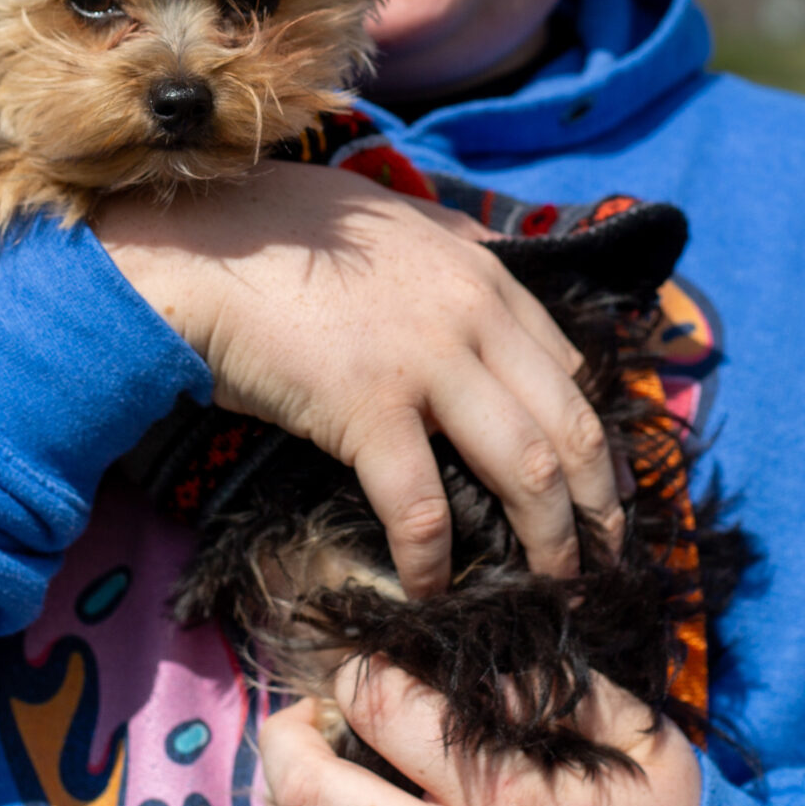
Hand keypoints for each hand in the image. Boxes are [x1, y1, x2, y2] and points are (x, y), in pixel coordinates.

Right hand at [94, 160, 621, 595]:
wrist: (200, 252)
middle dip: (598, 504)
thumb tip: (486, 251)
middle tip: (604, 558)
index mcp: (482, 275)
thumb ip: (448, 238)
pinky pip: (422, 504)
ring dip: (548, 540)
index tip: (598, 488)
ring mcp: (424, 364)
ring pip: (525, 468)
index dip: (593, 439)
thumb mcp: (388, 216)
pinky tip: (433, 589)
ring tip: (549, 587)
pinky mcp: (366, 410)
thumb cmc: (280, 232)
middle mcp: (471, 317)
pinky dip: (435, 558)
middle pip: (569, 425)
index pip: (571, 368)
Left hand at [260, 658, 701, 805]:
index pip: (383, 706)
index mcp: (508, 797)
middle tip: (298, 716)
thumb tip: (470, 659)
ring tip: (296, 781)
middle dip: (284, 737)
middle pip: (315, 794)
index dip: (358, 669)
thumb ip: (551, 685)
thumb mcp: (634, 733)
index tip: (367, 667)